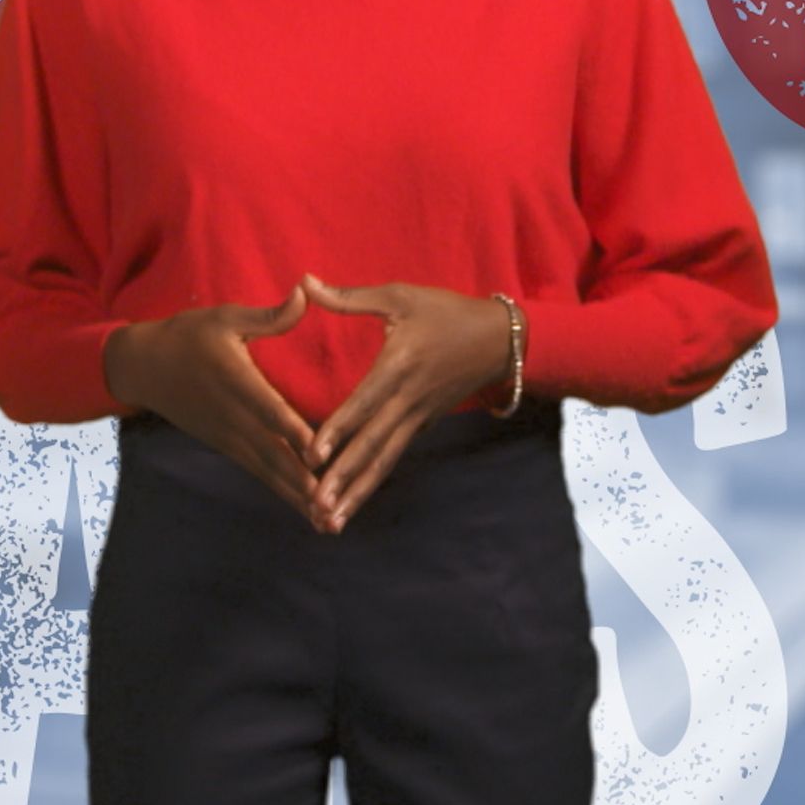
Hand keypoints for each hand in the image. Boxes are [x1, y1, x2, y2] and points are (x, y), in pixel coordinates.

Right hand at [102, 289, 323, 523]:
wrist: (144, 367)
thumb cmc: (189, 335)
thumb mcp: (226, 317)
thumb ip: (269, 315)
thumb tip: (305, 293)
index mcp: (235, 381)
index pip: (269, 410)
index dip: (294, 433)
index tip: (320, 455)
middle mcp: (232, 416)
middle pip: (272, 453)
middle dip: (303, 482)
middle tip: (333, 509)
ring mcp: (227, 436)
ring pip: (267, 470)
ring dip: (296, 497)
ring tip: (327, 523)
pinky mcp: (226, 445)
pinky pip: (258, 471)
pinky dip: (281, 491)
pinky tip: (304, 509)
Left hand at [303, 273, 514, 532]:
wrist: (500, 340)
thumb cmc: (446, 312)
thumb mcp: (399, 296)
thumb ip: (349, 297)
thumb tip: (304, 282)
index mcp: (400, 365)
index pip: (365, 402)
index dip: (338, 429)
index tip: (312, 455)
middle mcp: (409, 399)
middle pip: (373, 445)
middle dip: (344, 479)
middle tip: (317, 508)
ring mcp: (418, 417)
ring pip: (384, 460)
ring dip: (357, 492)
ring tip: (331, 522)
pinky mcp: (422, 425)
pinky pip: (393, 456)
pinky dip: (372, 481)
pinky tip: (354, 502)